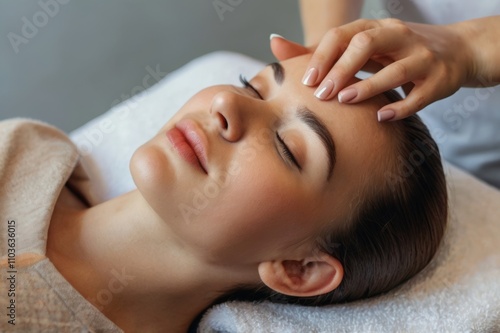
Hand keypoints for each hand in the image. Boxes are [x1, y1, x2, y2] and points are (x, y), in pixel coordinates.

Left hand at [271, 19, 472, 120]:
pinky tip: (381, 117)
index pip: (342, 36)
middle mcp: (398, 36)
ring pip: (396, 68)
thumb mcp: (361, 47)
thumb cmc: (395, 52)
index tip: (305, 82)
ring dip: (368, 85)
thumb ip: (320, 50)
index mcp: (374, 28)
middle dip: (341, 69)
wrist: (456, 51)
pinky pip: (421, 94)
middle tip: (321, 94)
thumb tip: (274, 43)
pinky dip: (401, 107)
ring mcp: (422, 56)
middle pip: (366, 44)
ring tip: (345, 100)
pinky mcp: (440, 79)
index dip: (322, 57)